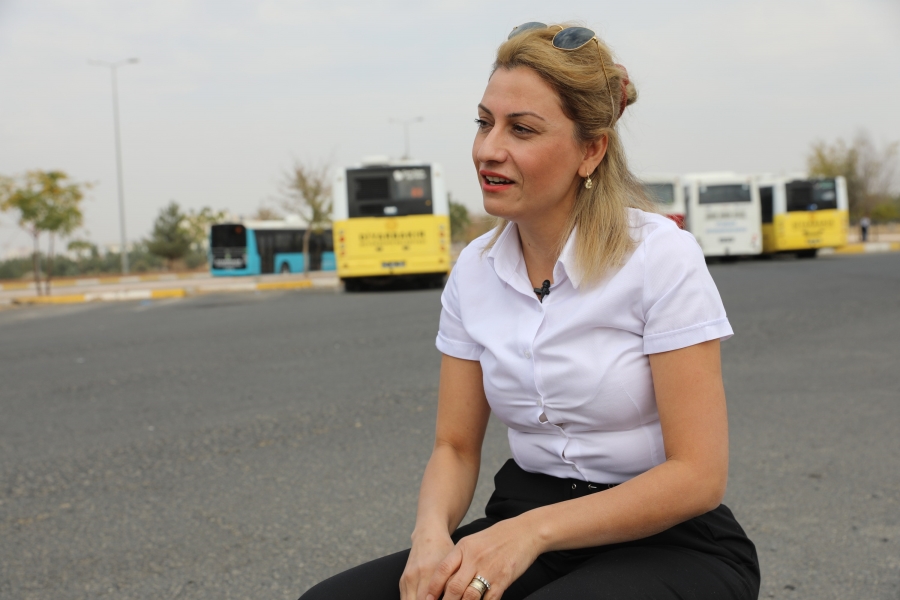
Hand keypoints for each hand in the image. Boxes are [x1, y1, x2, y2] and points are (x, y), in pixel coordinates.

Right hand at [400, 528, 455, 599]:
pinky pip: (404, 599)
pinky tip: (424, 599)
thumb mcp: (452, 564)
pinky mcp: (402, 581)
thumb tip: (454, 598)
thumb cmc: (443, 549)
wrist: (428, 536)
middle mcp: (414, 576)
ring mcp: (406, 579)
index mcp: (428, 572)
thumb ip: (451, 585)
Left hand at [425, 517, 540, 599]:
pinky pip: (489, 599)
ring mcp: (489, 570)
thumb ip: (459, 558)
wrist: (525, 532)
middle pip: (454, 586)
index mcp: (464, 547)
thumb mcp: (474, 541)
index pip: (443, 569)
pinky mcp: (503, 579)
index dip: (433, 586)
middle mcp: (474, 559)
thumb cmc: (498, 538)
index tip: (427, 598)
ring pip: (469, 596)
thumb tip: (445, 578)